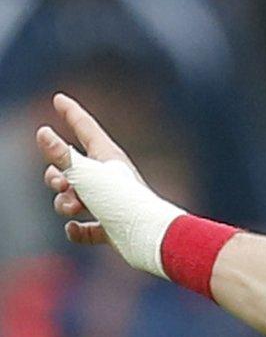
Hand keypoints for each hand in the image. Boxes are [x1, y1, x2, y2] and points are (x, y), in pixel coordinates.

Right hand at [36, 93, 137, 247]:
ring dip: (64, 203)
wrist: (152, 237)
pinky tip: (76, 229)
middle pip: (70, 169)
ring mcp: (111, 205)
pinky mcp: (113, 229)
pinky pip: (87, 229)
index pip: (85, 128)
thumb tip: (43, 133)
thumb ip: (62, 156)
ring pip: (73, 199)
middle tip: (62, 184)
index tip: (59, 98)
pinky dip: (78, 230)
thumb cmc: (121, 201)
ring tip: (73, 208)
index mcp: (108, 157)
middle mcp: (110, 178)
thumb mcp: (86, 175)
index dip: (70, 113)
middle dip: (56, 176)